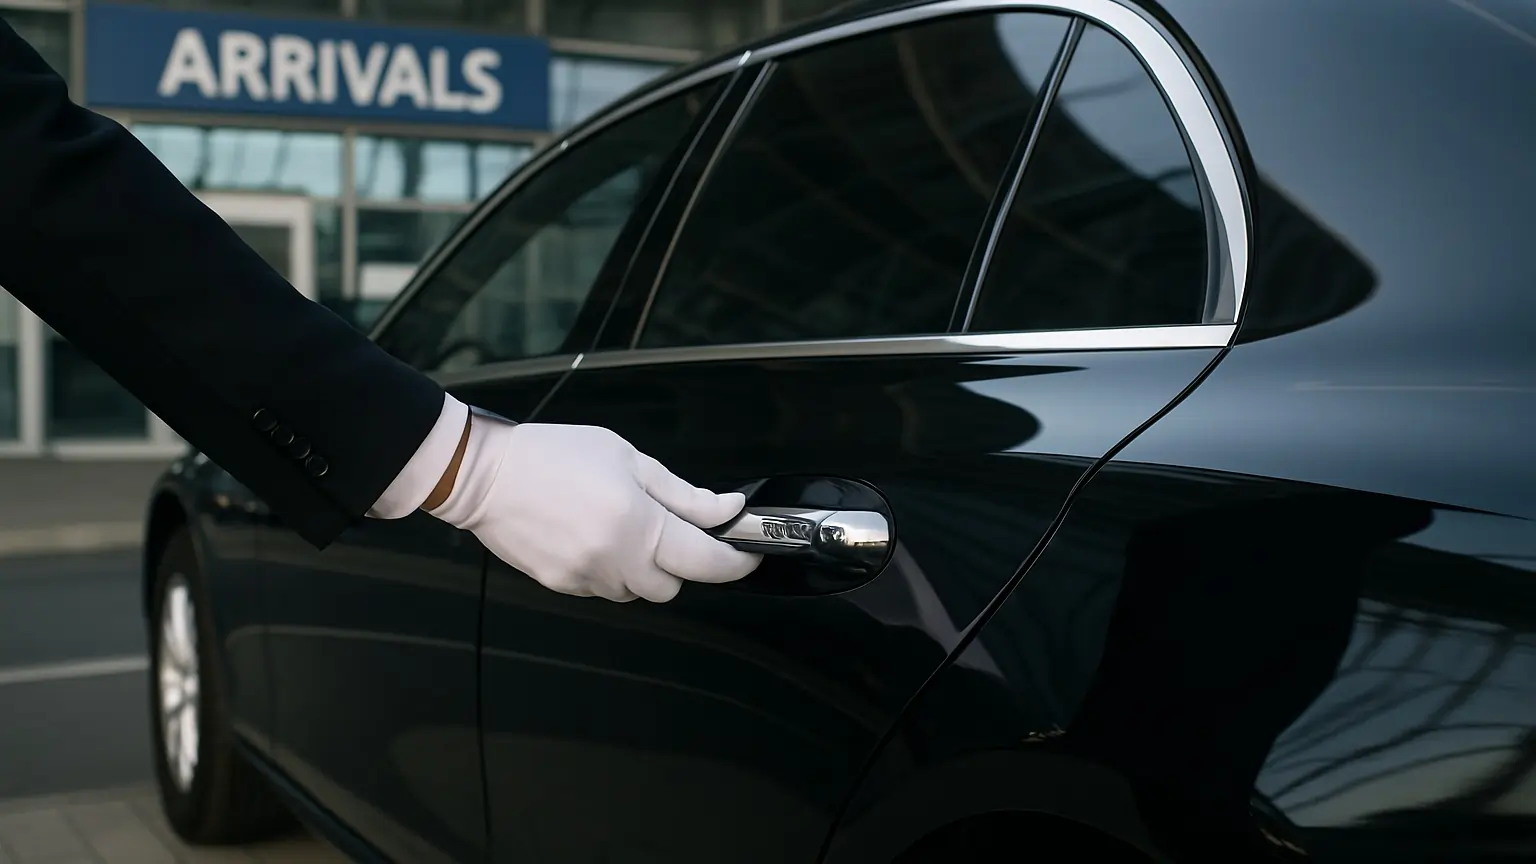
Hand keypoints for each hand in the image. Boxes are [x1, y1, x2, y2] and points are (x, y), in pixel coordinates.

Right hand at [426, 413, 761, 601]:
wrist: (484, 475)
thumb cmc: (552, 455)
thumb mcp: (628, 459)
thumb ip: (682, 493)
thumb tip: (725, 509)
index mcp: (637, 523)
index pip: (705, 561)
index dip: (735, 562)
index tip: (747, 555)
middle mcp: (614, 559)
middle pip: (672, 585)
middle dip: (678, 561)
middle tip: (665, 526)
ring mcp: (586, 578)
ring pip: (637, 591)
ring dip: (642, 567)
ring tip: (618, 525)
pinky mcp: (563, 586)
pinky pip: (604, 588)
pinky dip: (610, 569)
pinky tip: (592, 535)